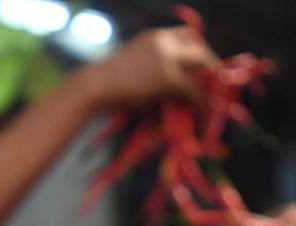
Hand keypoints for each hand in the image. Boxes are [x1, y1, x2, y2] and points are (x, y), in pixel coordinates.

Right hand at [87, 27, 219, 107]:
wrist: (95, 86)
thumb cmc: (106, 80)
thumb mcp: (132, 59)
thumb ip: (152, 60)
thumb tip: (167, 74)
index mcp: (155, 36)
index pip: (188, 34)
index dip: (197, 48)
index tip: (200, 63)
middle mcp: (165, 42)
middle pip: (199, 48)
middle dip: (209, 64)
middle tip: (211, 81)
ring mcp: (169, 59)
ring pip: (202, 65)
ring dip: (209, 81)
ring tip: (210, 95)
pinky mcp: (170, 79)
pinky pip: (194, 89)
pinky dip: (200, 101)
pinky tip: (201, 110)